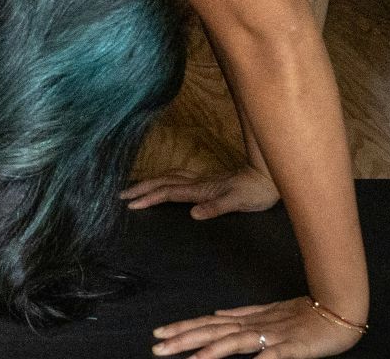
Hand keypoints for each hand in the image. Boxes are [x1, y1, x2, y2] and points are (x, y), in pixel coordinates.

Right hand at [120, 166, 280, 218]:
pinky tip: (161, 183)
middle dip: (141, 188)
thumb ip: (216, 207)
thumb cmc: (255, 192)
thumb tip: (193, 213)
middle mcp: (197, 183)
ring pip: (168, 177)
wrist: (268, 177)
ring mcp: (201, 180)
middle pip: (163, 182)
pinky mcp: (206, 181)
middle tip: (121, 196)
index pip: (169, 193)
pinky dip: (162, 180)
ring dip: (149, 182)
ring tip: (133, 188)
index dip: (149, 198)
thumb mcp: (239, 202)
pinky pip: (176, 178)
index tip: (131, 204)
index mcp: (201, 189)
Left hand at [152, 297, 363, 357]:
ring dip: (212, 351)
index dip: (182, 329)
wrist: (338, 309)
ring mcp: (272, 337)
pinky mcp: (292, 348)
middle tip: (158, 347)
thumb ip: (242, 314)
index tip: (159, 334)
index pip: (208, 324)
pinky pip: (272, 356)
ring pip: (236, 342)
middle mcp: (254, 326)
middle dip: (184, 340)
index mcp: (248, 320)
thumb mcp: (269, 312)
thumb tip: (217, 313)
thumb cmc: (304, 314)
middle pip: (213, 332)